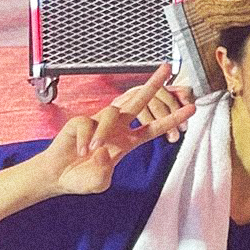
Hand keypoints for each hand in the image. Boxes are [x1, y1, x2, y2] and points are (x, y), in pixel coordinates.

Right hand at [36, 65, 196, 195]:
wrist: (57, 177)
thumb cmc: (82, 177)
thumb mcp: (100, 182)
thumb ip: (105, 171)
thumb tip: (104, 152)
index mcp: (128, 141)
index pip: (155, 127)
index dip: (173, 118)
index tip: (192, 108)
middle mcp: (117, 128)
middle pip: (139, 100)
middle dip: (153, 84)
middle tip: (168, 67)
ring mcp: (99, 123)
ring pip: (112, 112)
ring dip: (103, 131)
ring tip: (92, 150)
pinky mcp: (80, 122)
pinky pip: (87, 123)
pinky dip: (86, 137)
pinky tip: (80, 150)